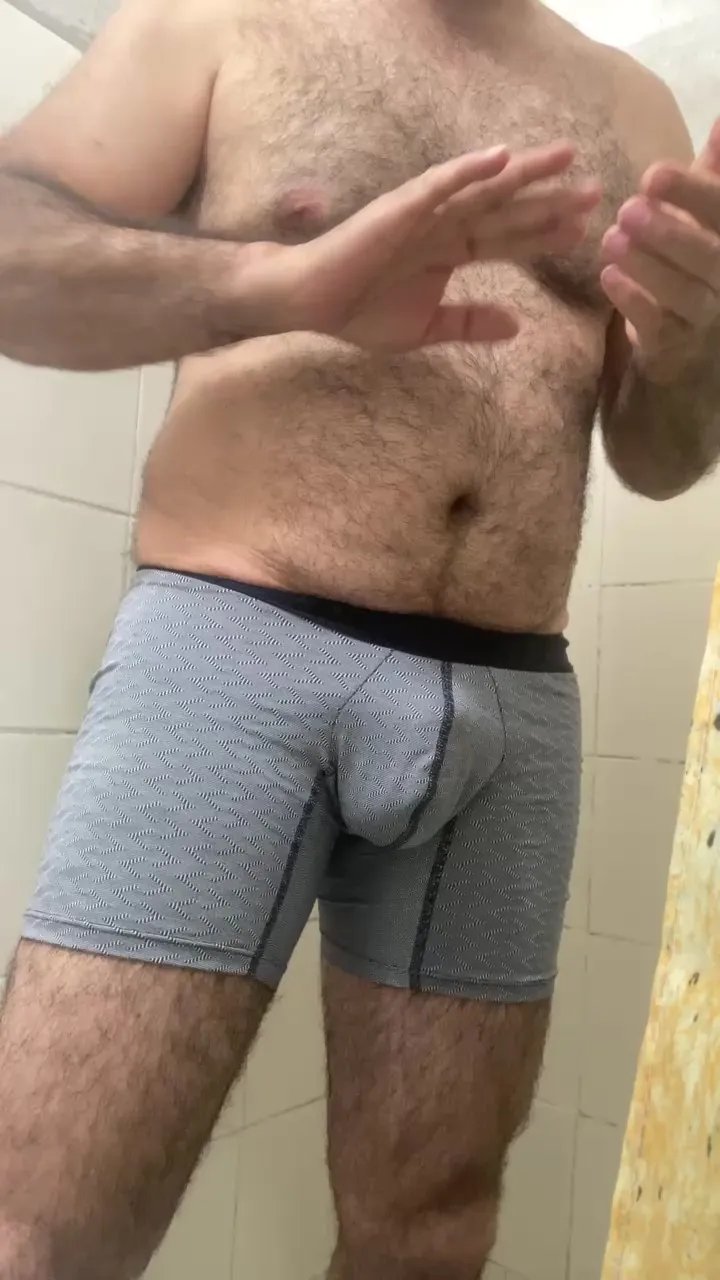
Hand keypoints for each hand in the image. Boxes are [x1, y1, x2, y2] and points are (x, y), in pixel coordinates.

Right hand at [244, 142, 600, 351]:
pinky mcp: (400, 208)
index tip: (584, 231)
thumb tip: (518, 326)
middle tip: (596, 191)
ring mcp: (425, 213)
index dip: (544, 234)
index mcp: (450, 252)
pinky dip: (468, 170)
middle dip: (549, 201)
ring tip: (564, 160)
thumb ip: (471, 323)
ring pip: (483, 189)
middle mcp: (444, 226)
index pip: (508, 240)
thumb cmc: (360, 313)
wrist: (311, 303)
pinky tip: (500, 157)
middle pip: (506, 210)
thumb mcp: (427, 328)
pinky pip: (440, 185)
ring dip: (523, 174)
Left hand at [601, 119, 719, 380]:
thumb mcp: (704, 219)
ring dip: (649, 264)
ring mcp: (707, 319)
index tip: (651, 174)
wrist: (681, 350)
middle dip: (671, 230)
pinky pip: (658, 326)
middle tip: (628, 207)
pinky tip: (609, 276)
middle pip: (712, 256)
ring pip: (687, 293)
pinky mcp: (676, 348)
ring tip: (612, 238)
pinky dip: (634, 301)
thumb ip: (713, 174)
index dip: (692, 192)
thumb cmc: (690, 271)